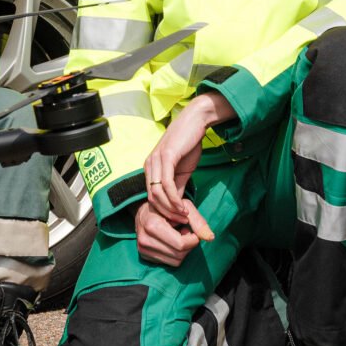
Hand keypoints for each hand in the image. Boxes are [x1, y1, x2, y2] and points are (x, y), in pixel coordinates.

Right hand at [131, 196, 209, 268]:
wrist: (143, 213)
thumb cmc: (166, 207)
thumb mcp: (183, 207)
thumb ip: (198, 221)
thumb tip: (210, 238)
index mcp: (152, 226)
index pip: (181, 244)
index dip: (193, 240)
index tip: (192, 231)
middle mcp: (145, 240)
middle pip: (179, 254)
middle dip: (189, 245)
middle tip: (186, 233)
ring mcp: (143, 250)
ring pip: (176, 261)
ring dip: (183, 251)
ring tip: (178, 236)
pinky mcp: (144, 256)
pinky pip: (169, 263)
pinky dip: (175, 254)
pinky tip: (172, 243)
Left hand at [143, 92, 231, 231]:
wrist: (195, 122)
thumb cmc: (188, 144)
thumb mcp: (182, 170)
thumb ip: (177, 187)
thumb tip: (176, 206)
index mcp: (150, 168)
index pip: (150, 196)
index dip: (163, 211)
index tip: (177, 220)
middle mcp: (149, 165)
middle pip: (151, 198)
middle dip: (166, 213)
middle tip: (181, 222)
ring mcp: (155, 160)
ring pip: (157, 193)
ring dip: (170, 209)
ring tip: (183, 216)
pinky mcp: (165, 157)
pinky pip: (166, 184)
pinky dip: (173, 199)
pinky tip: (183, 206)